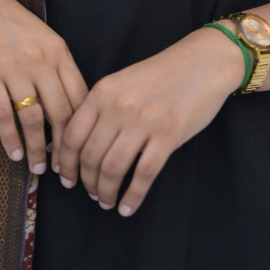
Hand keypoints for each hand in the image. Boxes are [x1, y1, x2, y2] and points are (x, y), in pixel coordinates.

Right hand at [0, 0, 88, 175]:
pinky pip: (4, 116)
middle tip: (65, 171)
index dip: (85, 129)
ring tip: (39, 167)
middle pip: (62, 113)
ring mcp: (14, 69)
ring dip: (38, 149)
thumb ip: (55, 67)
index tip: (84, 151)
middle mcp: (41, 62)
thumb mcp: (41, 38)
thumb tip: (68, 107)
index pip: (81, 97)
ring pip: (34, 119)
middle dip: (66, 148)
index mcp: (58, 52)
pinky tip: (15, 154)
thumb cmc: (7, 21)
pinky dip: (11, 139)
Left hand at [55, 26, 244, 215]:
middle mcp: (119, 106)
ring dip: (106, 192)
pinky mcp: (168, 135)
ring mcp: (144, 121)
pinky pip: (143, 175)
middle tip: (90, 193)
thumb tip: (83, 142)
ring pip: (113, 169)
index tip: (66, 177)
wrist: (203, 62)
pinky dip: (133, 197)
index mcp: (103, 91)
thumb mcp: (123, 80)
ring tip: (106, 202)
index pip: (72, 135)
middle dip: (86, 182)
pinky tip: (128, 207)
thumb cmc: (162, 73)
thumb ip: (102, 106)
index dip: (65, 162)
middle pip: (90, 156)